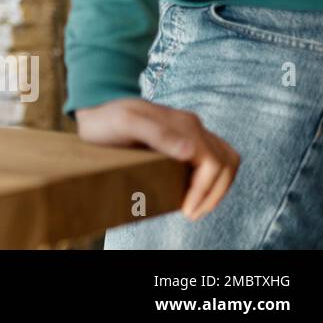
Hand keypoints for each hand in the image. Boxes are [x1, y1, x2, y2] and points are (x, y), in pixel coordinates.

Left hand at [75, 97, 239, 219]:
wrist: (95, 109)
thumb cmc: (106, 119)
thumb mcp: (124, 123)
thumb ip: (156, 134)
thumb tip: (190, 151)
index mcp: (184, 124)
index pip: (213, 164)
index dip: (205, 191)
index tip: (188, 211)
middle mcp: (193, 126)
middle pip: (226, 163)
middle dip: (215, 193)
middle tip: (192, 213)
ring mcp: (191, 131)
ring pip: (226, 160)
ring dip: (218, 186)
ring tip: (197, 206)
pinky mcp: (187, 138)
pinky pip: (215, 158)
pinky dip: (213, 178)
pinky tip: (195, 191)